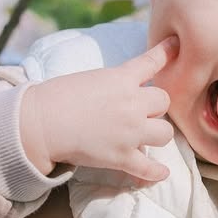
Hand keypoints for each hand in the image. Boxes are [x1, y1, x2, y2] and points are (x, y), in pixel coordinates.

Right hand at [20, 36, 177, 182]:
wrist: (41, 122)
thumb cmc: (57, 96)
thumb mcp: (91, 79)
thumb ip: (115, 83)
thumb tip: (125, 90)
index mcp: (121, 79)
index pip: (151, 62)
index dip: (166, 52)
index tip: (176, 45)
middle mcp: (132, 104)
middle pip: (163, 101)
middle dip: (155, 106)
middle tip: (141, 110)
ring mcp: (130, 132)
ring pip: (165, 133)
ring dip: (157, 133)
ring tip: (145, 135)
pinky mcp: (121, 157)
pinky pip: (148, 167)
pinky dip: (156, 172)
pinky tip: (162, 173)